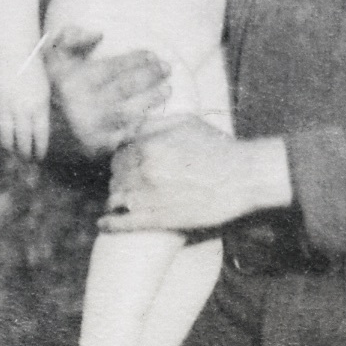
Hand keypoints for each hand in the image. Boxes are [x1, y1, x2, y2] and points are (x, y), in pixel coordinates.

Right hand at [0, 57, 52, 159]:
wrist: (14, 55)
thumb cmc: (33, 75)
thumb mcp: (44, 93)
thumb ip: (42, 114)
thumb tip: (38, 137)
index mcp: (39, 106)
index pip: (40, 136)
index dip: (39, 150)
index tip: (39, 158)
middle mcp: (22, 107)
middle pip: (22, 139)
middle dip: (24, 153)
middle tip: (25, 159)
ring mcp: (6, 104)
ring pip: (5, 135)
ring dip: (8, 148)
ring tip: (11, 152)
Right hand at [44, 26, 170, 156]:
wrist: (33, 132)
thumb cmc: (45, 89)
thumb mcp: (48, 59)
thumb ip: (70, 38)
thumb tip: (99, 34)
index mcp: (73, 82)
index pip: (114, 67)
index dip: (136, 60)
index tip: (152, 55)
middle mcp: (84, 106)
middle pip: (127, 88)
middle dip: (150, 76)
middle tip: (167, 68)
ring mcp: (93, 129)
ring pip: (130, 112)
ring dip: (152, 100)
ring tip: (167, 90)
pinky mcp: (98, 148)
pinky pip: (127, 134)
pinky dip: (142, 125)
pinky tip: (154, 116)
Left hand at [103, 124, 293, 232]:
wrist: (243, 177)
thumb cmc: (218, 148)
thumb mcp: (185, 122)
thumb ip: (153, 123)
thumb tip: (129, 127)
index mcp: (147, 146)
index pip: (118, 152)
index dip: (122, 156)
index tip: (129, 161)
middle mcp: (143, 171)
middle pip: (115, 175)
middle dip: (119, 176)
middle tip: (128, 180)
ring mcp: (149, 197)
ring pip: (115, 197)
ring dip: (116, 197)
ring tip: (120, 199)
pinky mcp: (159, 219)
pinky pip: (125, 223)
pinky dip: (110, 223)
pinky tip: (102, 224)